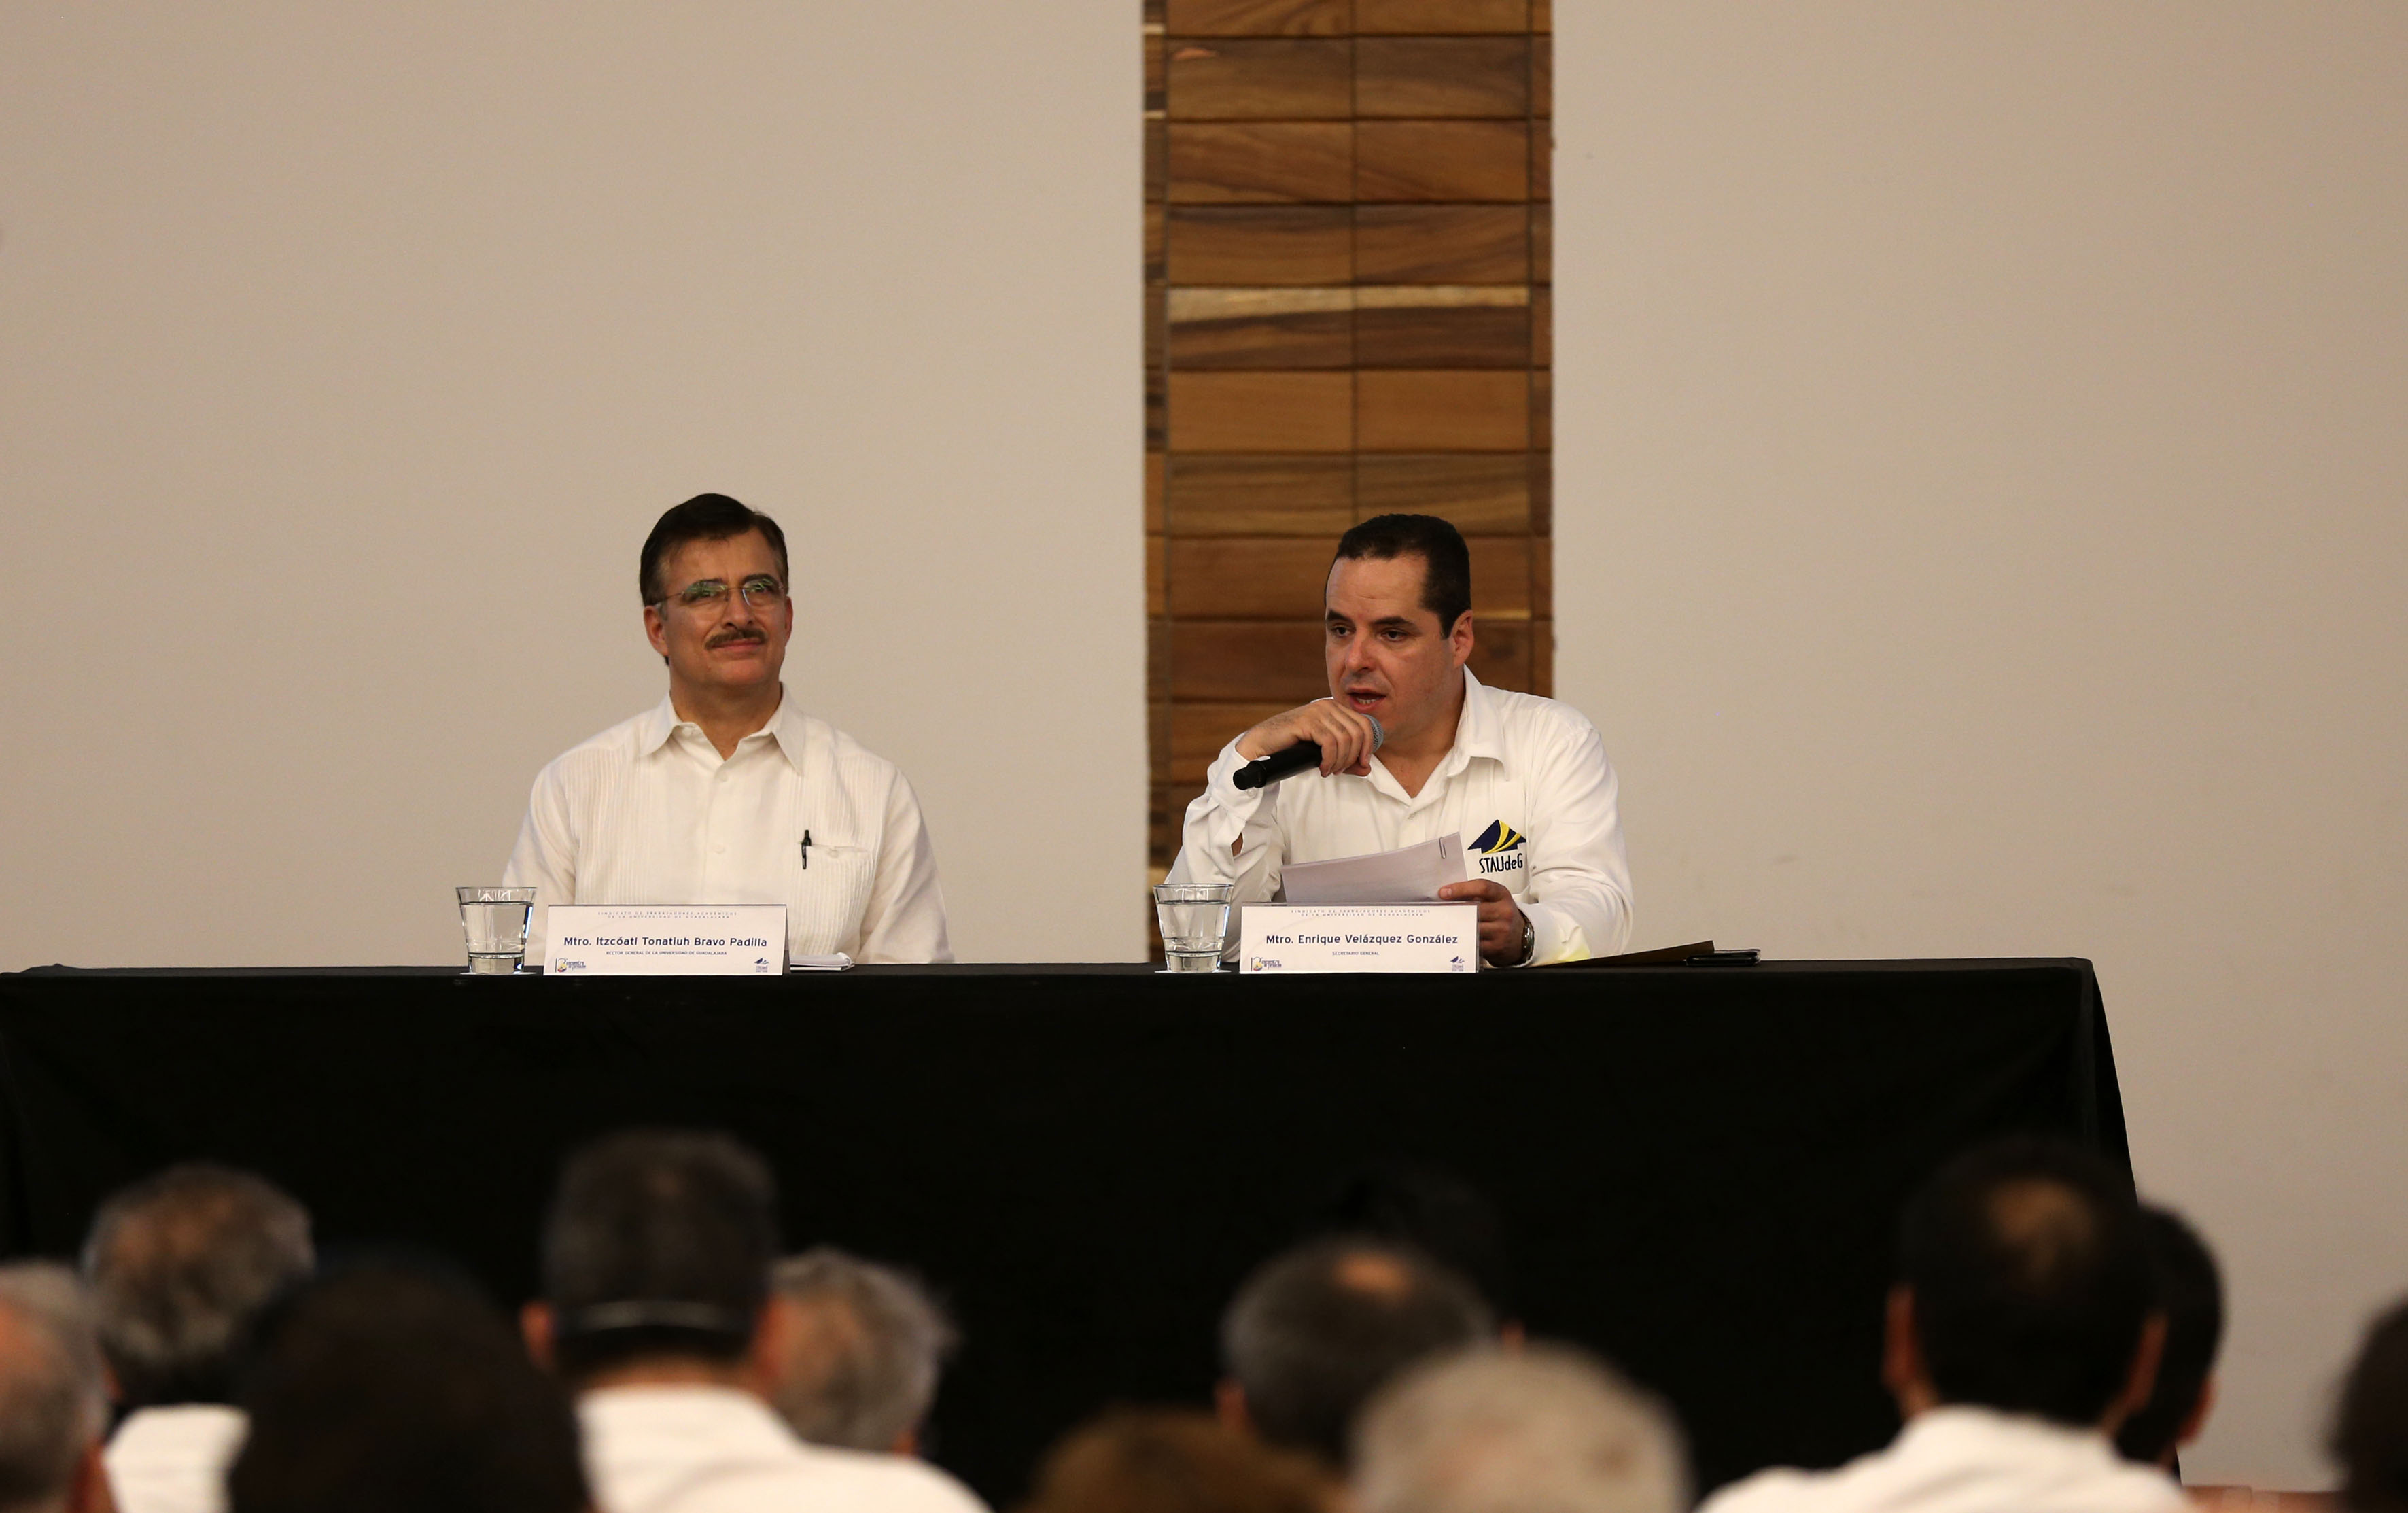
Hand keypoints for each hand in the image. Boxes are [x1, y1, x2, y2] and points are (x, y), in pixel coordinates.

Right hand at [1235, 699, 1380, 778]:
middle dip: (1352, 757)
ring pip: (1345, 739)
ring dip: (1340, 761)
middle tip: (1340, 771)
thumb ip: (1347, 760)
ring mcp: (1317, 711)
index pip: (1365, 724)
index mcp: (1335, 708)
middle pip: (1358, 732)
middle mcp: (1328, 705)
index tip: (1361, 764)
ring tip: (1329, 770)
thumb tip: (1367, 769)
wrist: (1263, 744)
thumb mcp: (1325, 754)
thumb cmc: (1294, 748)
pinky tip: (1322, 767)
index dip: (1368, 746)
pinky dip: (1329, 760)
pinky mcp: (1307, 721)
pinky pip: (1329, 743)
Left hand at [1438, 879, 1527, 965]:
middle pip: (1474, 909)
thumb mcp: (1495, 899)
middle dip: (1454, 909)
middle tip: (1439, 910)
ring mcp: (1502, 930)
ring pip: (1472, 927)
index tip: (1443, 892)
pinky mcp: (1497, 946)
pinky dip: (1463, 940)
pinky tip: (1457, 937)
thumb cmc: (1502, 915)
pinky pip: (1474, 943)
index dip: (1461, 888)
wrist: (1520, 937)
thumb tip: (1447, 894)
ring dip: (1456, 926)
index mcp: (1502, 895)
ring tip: (1444, 924)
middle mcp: (1504, 911)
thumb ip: (1476, 895)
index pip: (1482, 887)